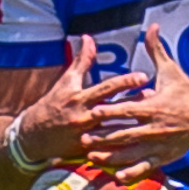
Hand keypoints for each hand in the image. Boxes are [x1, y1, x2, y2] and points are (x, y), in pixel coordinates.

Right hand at [18, 36, 147, 165]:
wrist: (32, 135)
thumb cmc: (53, 104)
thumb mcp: (66, 82)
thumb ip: (81, 61)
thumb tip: (89, 38)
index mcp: (80, 98)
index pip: (106, 88)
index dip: (126, 82)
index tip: (144, 77)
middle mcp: (84, 116)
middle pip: (115, 110)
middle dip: (136, 104)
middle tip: (156, 97)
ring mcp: (86, 136)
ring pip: (115, 131)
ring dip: (134, 125)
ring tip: (152, 120)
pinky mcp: (87, 151)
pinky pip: (109, 150)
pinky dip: (124, 147)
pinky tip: (141, 144)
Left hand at [81, 25, 188, 182]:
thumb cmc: (186, 93)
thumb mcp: (171, 71)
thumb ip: (156, 50)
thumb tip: (151, 26)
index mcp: (154, 106)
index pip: (128, 109)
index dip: (111, 111)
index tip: (93, 111)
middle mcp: (155, 128)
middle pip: (125, 134)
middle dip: (104, 137)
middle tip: (83, 138)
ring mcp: (159, 144)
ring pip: (131, 153)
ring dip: (111, 156)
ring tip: (91, 157)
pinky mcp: (164, 157)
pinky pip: (145, 167)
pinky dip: (131, 173)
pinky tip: (116, 176)